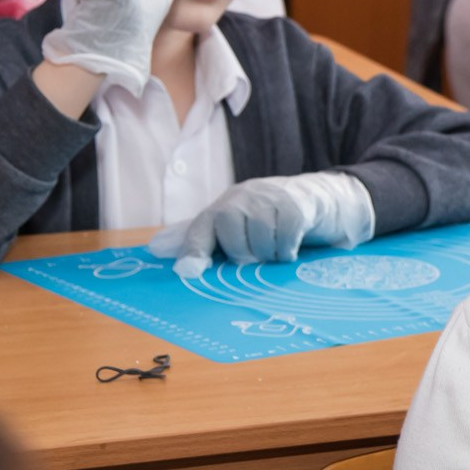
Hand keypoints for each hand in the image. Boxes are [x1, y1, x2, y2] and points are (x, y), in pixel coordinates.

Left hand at [147, 172, 374, 277]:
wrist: (314, 196)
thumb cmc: (268, 220)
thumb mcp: (235, 227)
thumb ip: (202, 239)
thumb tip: (155, 247)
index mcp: (219, 210)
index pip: (200, 232)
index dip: (193, 252)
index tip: (188, 272)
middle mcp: (239, 200)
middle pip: (236, 245)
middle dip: (249, 258)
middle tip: (259, 257)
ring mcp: (268, 200)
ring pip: (262, 245)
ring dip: (272, 256)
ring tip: (277, 248)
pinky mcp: (295, 206)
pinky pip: (286, 240)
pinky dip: (289, 251)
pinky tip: (292, 245)